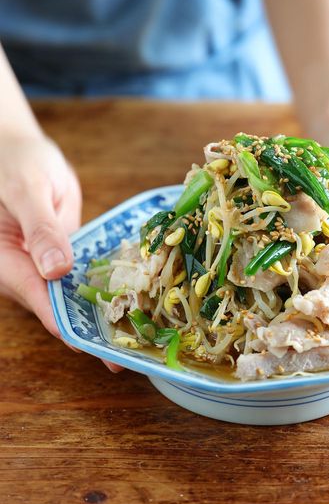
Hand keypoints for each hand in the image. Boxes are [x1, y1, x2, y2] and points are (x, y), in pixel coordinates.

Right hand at [0, 132, 121, 371]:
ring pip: (76, 295)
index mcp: (8, 263)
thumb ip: (40, 230)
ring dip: (104, 313)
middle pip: (61, 308)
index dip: (72, 327)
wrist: (18, 148)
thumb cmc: (15, 163)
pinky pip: (86, 273)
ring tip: (140, 336)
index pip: (43, 303)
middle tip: (131, 354)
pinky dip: (106, 285)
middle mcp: (27, 270)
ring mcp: (47, 263)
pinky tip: (135, 299)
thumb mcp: (27, 191)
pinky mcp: (65, 252)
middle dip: (95, 330)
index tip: (99, 348)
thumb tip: (56, 270)